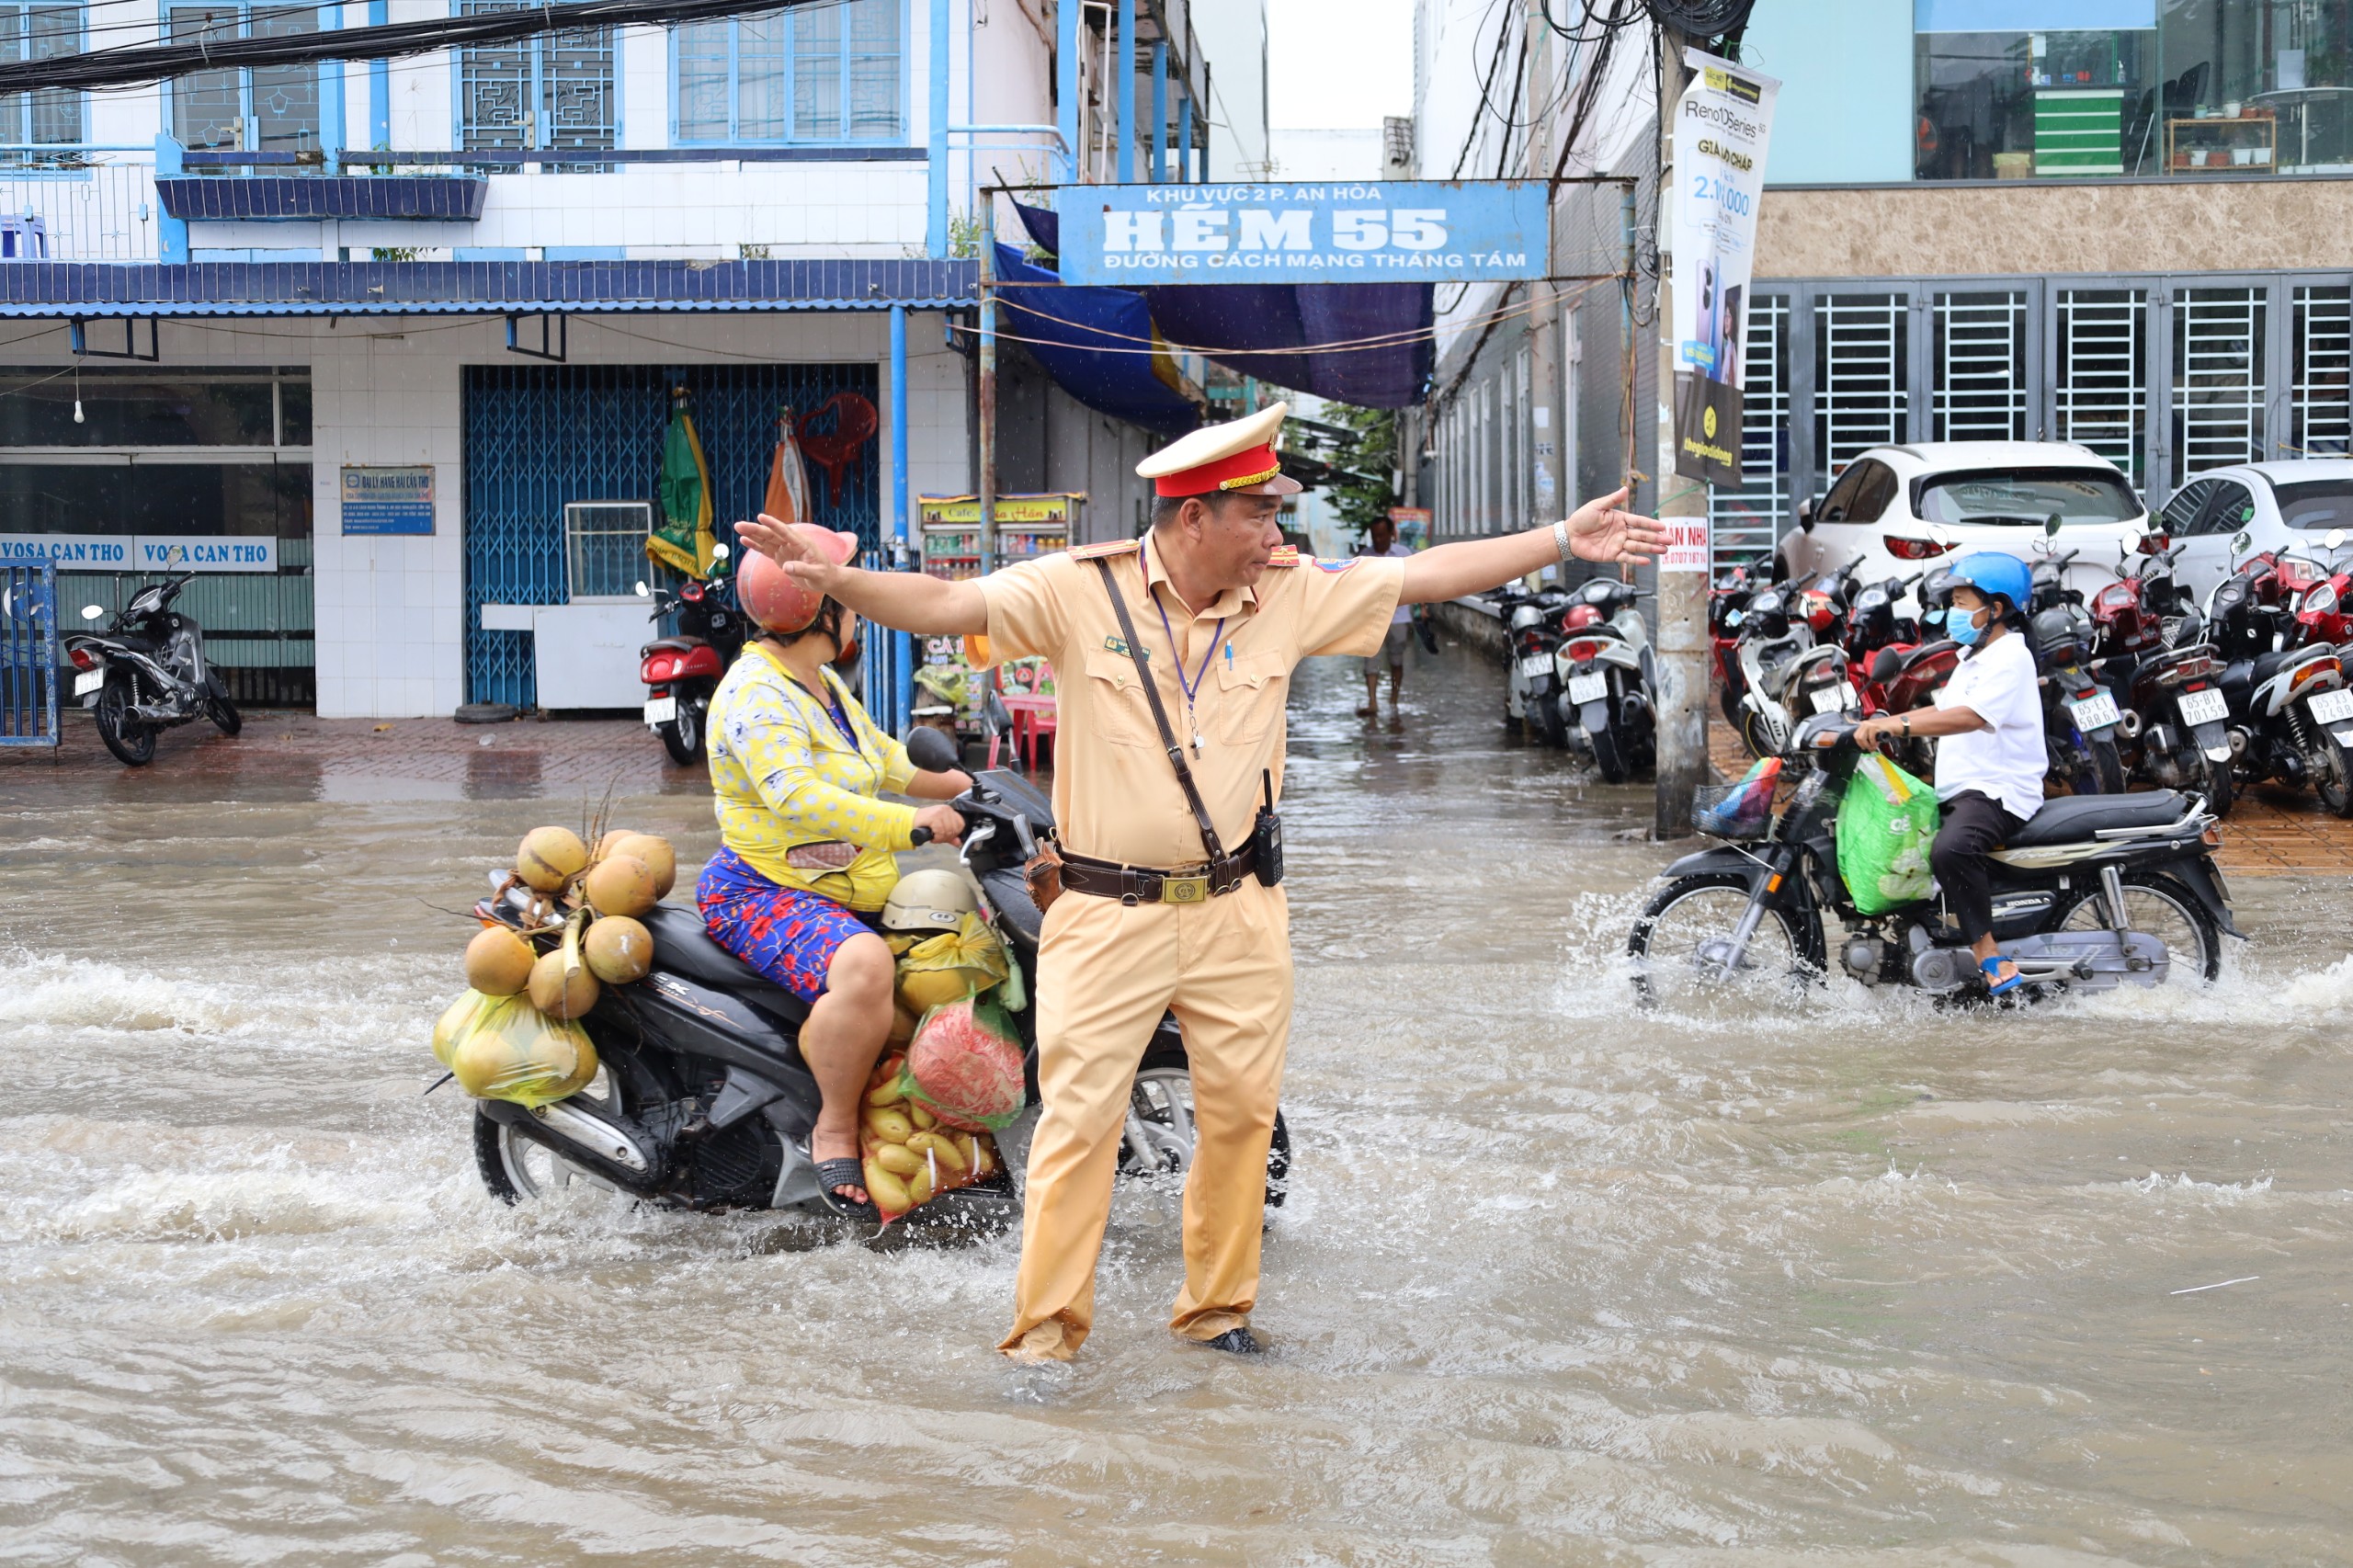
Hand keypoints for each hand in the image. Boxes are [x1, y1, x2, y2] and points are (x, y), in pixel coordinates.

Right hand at [734, 512, 851, 594]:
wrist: (826, 579)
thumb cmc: (824, 575)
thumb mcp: (816, 574)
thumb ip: (802, 570)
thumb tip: (785, 567)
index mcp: (802, 543)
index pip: (786, 532)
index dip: (773, 524)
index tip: (761, 517)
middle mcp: (792, 543)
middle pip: (771, 534)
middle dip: (755, 529)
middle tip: (739, 525)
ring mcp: (785, 549)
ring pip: (766, 539)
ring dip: (752, 534)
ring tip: (738, 528)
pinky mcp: (781, 556)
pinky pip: (766, 549)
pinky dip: (755, 545)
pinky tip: (744, 540)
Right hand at [912, 803, 965, 846]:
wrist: (910, 821)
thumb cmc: (924, 824)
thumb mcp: (940, 829)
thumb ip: (950, 836)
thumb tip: (958, 842)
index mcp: (949, 810)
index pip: (961, 824)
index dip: (955, 834)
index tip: (946, 836)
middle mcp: (946, 809)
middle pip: (955, 829)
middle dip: (947, 837)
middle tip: (938, 838)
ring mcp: (940, 812)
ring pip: (948, 832)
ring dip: (941, 839)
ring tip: (934, 837)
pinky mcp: (934, 817)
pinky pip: (941, 832)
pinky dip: (937, 838)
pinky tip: (932, 837)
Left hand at [1563, 488, 1668, 565]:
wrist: (1569, 535)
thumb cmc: (1582, 518)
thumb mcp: (1598, 506)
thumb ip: (1612, 500)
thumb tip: (1625, 489)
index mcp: (1620, 519)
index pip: (1640, 522)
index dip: (1651, 524)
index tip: (1663, 527)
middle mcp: (1621, 532)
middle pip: (1642, 536)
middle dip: (1656, 538)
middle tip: (1670, 540)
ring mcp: (1617, 544)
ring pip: (1638, 547)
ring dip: (1651, 549)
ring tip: (1664, 550)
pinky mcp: (1611, 555)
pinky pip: (1626, 558)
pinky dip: (1636, 560)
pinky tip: (1647, 561)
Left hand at [1852, 715, 1901, 750]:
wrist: (1896, 724)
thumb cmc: (1886, 729)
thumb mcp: (1875, 732)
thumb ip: (1868, 737)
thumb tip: (1865, 746)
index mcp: (1863, 724)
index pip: (1856, 735)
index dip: (1859, 743)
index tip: (1864, 748)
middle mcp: (1865, 723)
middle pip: (1858, 737)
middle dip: (1863, 745)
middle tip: (1869, 749)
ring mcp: (1869, 724)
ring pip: (1862, 738)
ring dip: (1868, 745)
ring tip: (1874, 747)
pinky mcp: (1875, 726)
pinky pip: (1870, 738)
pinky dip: (1873, 743)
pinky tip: (1877, 744)